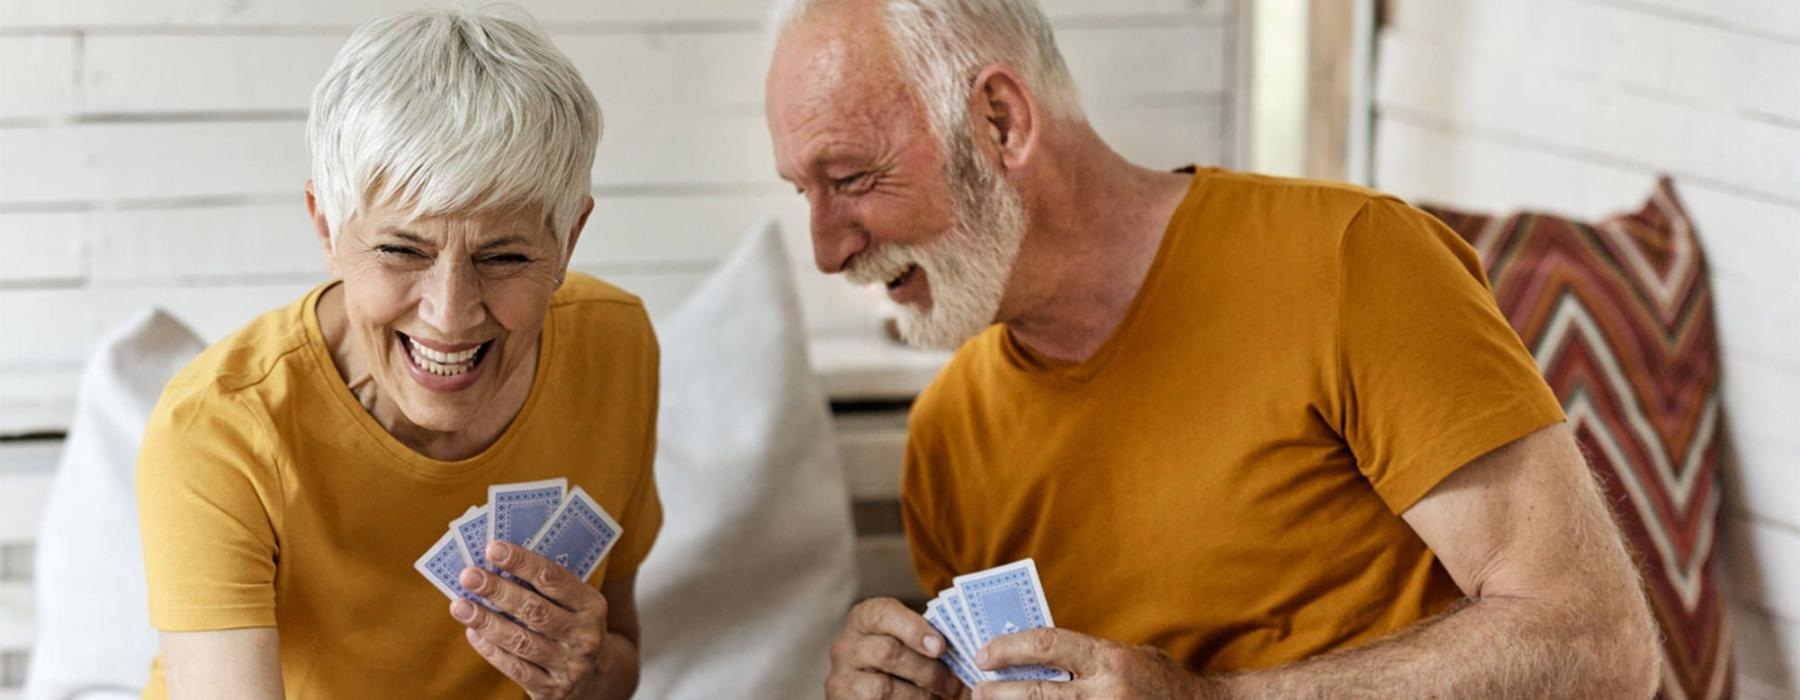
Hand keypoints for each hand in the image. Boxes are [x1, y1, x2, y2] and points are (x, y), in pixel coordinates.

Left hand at [451, 541, 613, 698]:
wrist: (594, 677)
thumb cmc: (572, 627)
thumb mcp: (574, 604)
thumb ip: (544, 588)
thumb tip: (496, 564)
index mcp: (592, 606)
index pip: (553, 578)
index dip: (522, 562)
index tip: (493, 549)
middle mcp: (584, 636)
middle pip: (535, 610)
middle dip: (498, 591)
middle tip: (469, 576)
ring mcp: (568, 665)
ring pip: (521, 641)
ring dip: (486, 621)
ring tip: (460, 605)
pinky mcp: (551, 690)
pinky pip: (514, 668)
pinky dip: (490, 649)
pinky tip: (472, 632)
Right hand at [827, 597, 964, 698]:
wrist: (877, 692)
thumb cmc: (904, 660)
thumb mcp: (909, 641)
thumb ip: (928, 639)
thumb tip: (963, 647)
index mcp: (864, 619)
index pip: (882, 614)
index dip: (914, 629)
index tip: (941, 647)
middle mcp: (846, 646)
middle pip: (887, 653)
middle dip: (926, 670)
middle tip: (951, 683)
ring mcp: (842, 678)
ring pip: (882, 689)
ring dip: (919, 697)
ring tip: (938, 697)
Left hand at [974, 628, 1207, 699]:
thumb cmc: (1161, 683)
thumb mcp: (1126, 657)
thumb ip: (1085, 659)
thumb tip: (1033, 658)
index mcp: (1110, 659)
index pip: (1048, 645)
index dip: (1009, 648)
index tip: (983, 654)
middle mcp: (1107, 692)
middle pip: (1037, 693)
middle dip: (999, 692)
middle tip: (977, 689)